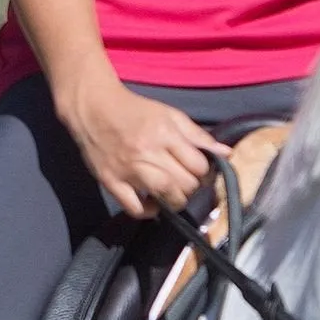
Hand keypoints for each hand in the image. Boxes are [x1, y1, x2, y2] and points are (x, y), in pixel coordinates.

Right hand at [58, 78, 225, 219]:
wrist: (92, 107)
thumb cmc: (134, 110)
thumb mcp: (169, 115)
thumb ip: (198, 135)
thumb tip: (226, 154)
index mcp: (164, 134)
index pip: (199, 165)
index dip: (204, 171)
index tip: (197, 169)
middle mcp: (147, 153)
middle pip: (185, 184)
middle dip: (192, 186)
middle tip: (185, 181)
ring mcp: (127, 169)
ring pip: (165, 197)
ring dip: (175, 200)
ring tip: (173, 194)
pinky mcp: (110, 181)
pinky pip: (133, 208)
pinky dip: (147, 211)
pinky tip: (151, 203)